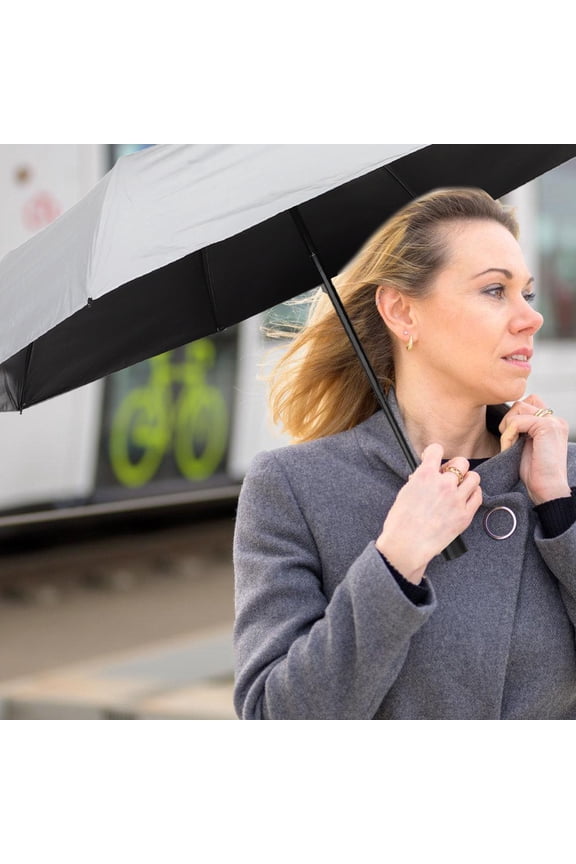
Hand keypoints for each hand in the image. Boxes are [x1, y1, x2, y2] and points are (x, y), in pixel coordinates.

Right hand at [376, 443, 482, 583]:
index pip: (436, 450)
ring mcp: (456, 499)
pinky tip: (465, 499)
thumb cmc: (400, 522)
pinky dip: (473, 494)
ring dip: (466, 480)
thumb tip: (426, 474)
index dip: (434, 453)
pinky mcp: (465, 515)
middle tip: (449, 476)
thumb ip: (419, 480)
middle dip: (454, 467)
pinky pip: (478, 496)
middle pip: (461, 462)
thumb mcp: (405, 493)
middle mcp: (444, 483)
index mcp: (425, 475)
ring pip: (474, 477)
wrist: (407, 545)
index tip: (434, 458)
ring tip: (459, 488)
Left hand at [499, 394, 570, 504]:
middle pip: (522, 403)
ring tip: (510, 444)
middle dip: (509, 420)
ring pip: (518, 408)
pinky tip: (510, 448)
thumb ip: (523, 429)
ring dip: (508, 427)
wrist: (548, 490)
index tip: (512, 439)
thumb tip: (507, 417)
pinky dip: (508, 435)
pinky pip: (517, 421)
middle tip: (509, 441)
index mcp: (552, 423)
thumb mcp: (527, 445)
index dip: (514, 418)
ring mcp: (553, 422)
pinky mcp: (547, 427)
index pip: (528, 403)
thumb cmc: (536, 473)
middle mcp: (556, 420)